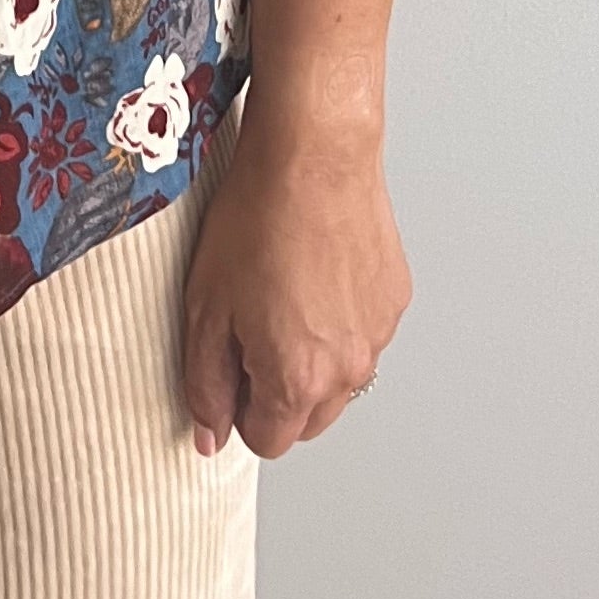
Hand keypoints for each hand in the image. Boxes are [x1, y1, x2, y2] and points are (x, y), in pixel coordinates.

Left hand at [179, 109, 411, 458]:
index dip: (239, 410)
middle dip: (277, 395)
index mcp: (298, 381)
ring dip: (312, 360)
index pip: (267, 441)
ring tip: (284, 296)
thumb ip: (206, 383)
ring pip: (339, 380)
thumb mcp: (204, 308)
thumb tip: (210, 432)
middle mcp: (348, 369)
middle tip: (251, 331)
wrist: (314, 157)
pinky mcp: (394, 301)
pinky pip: (362, 336)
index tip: (229, 368)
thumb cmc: (256, 220)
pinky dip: (339, 323)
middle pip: (308, 421)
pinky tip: (314, 275)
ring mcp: (378, 336)